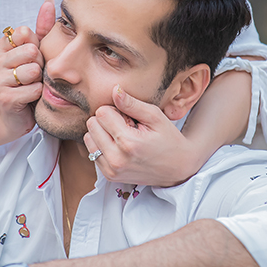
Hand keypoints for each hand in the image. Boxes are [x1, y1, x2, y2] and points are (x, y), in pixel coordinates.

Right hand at [0, 0, 55, 136]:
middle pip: (31, 51)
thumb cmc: (27, 81)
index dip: (36, 46)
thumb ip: (42, 28)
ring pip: (33, 70)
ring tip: (31, 86)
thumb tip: (50, 2)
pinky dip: (38, 94)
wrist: (14, 116)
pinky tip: (30, 98)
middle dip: (39, 64)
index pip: (25, 33)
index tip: (31, 58)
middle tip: (33, 75)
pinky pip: (35, 89)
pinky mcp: (4, 98)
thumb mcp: (35, 52)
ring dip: (39, 80)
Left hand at [83, 85, 203, 186]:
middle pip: (92, 124)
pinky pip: (92, 152)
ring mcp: (111, 170)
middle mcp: (116, 159)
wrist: (177, 168)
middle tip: (127, 127)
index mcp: (128, 143)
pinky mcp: (109, 176)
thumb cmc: (168, 139)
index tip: (130, 118)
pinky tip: (120, 147)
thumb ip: (132, 103)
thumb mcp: (155, 116)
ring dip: (102, 134)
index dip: (115, 110)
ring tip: (123, 137)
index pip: (102, 113)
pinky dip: (103, 146)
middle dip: (107, 121)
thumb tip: (114, 90)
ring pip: (89, 138)